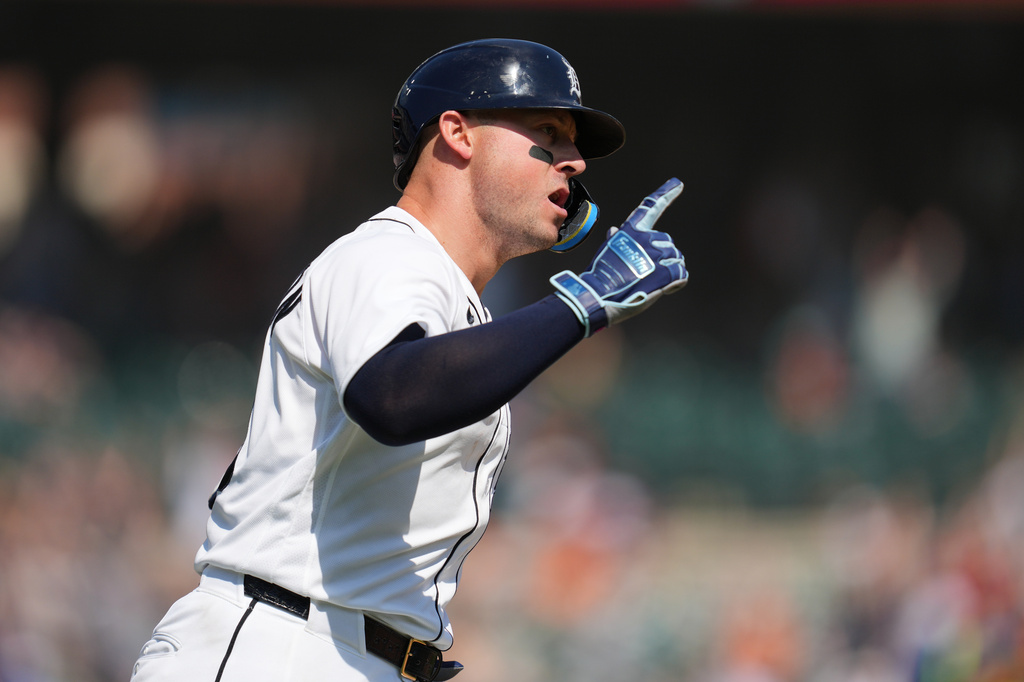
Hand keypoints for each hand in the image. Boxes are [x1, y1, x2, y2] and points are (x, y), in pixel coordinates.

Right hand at [551, 178, 687, 336]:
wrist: (598, 296)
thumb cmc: (600, 275)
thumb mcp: (606, 251)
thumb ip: (616, 240)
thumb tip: (614, 230)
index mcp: (631, 230)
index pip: (651, 207)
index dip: (666, 194)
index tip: (678, 183)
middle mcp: (647, 238)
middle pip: (668, 243)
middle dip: (663, 257)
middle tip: (646, 273)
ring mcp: (657, 255)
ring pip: (677, 259)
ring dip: (668, 271)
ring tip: (649, 282)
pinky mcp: (666, 272)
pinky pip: (681, 274)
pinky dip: (675, 283)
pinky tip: (662, 288)